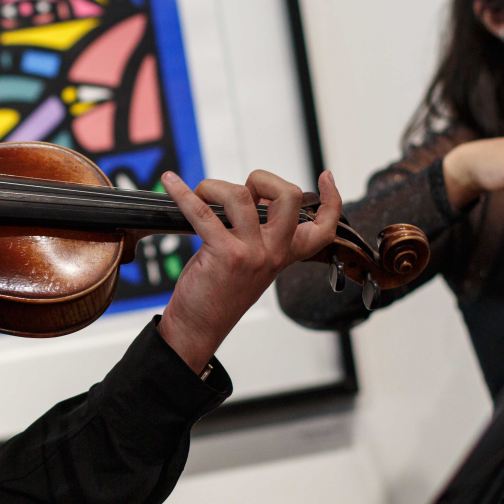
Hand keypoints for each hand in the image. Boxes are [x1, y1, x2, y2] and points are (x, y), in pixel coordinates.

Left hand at [158, 168, 342, 372]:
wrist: (199, 326)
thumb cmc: (219, 292)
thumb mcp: (250, 261)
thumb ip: (257, 233)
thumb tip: (244, 196)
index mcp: (284, 253)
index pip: (324, 227)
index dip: (332, 199)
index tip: (325, 177)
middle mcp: (274, 252)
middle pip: (288, 196)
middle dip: (262, 179)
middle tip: (242, 190)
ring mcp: (252, 253)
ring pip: (240, 196)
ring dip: (214, 187)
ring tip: (200, 196)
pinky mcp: (225, 254)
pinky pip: (202, 212)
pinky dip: (182, 193)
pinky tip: (171, 182)